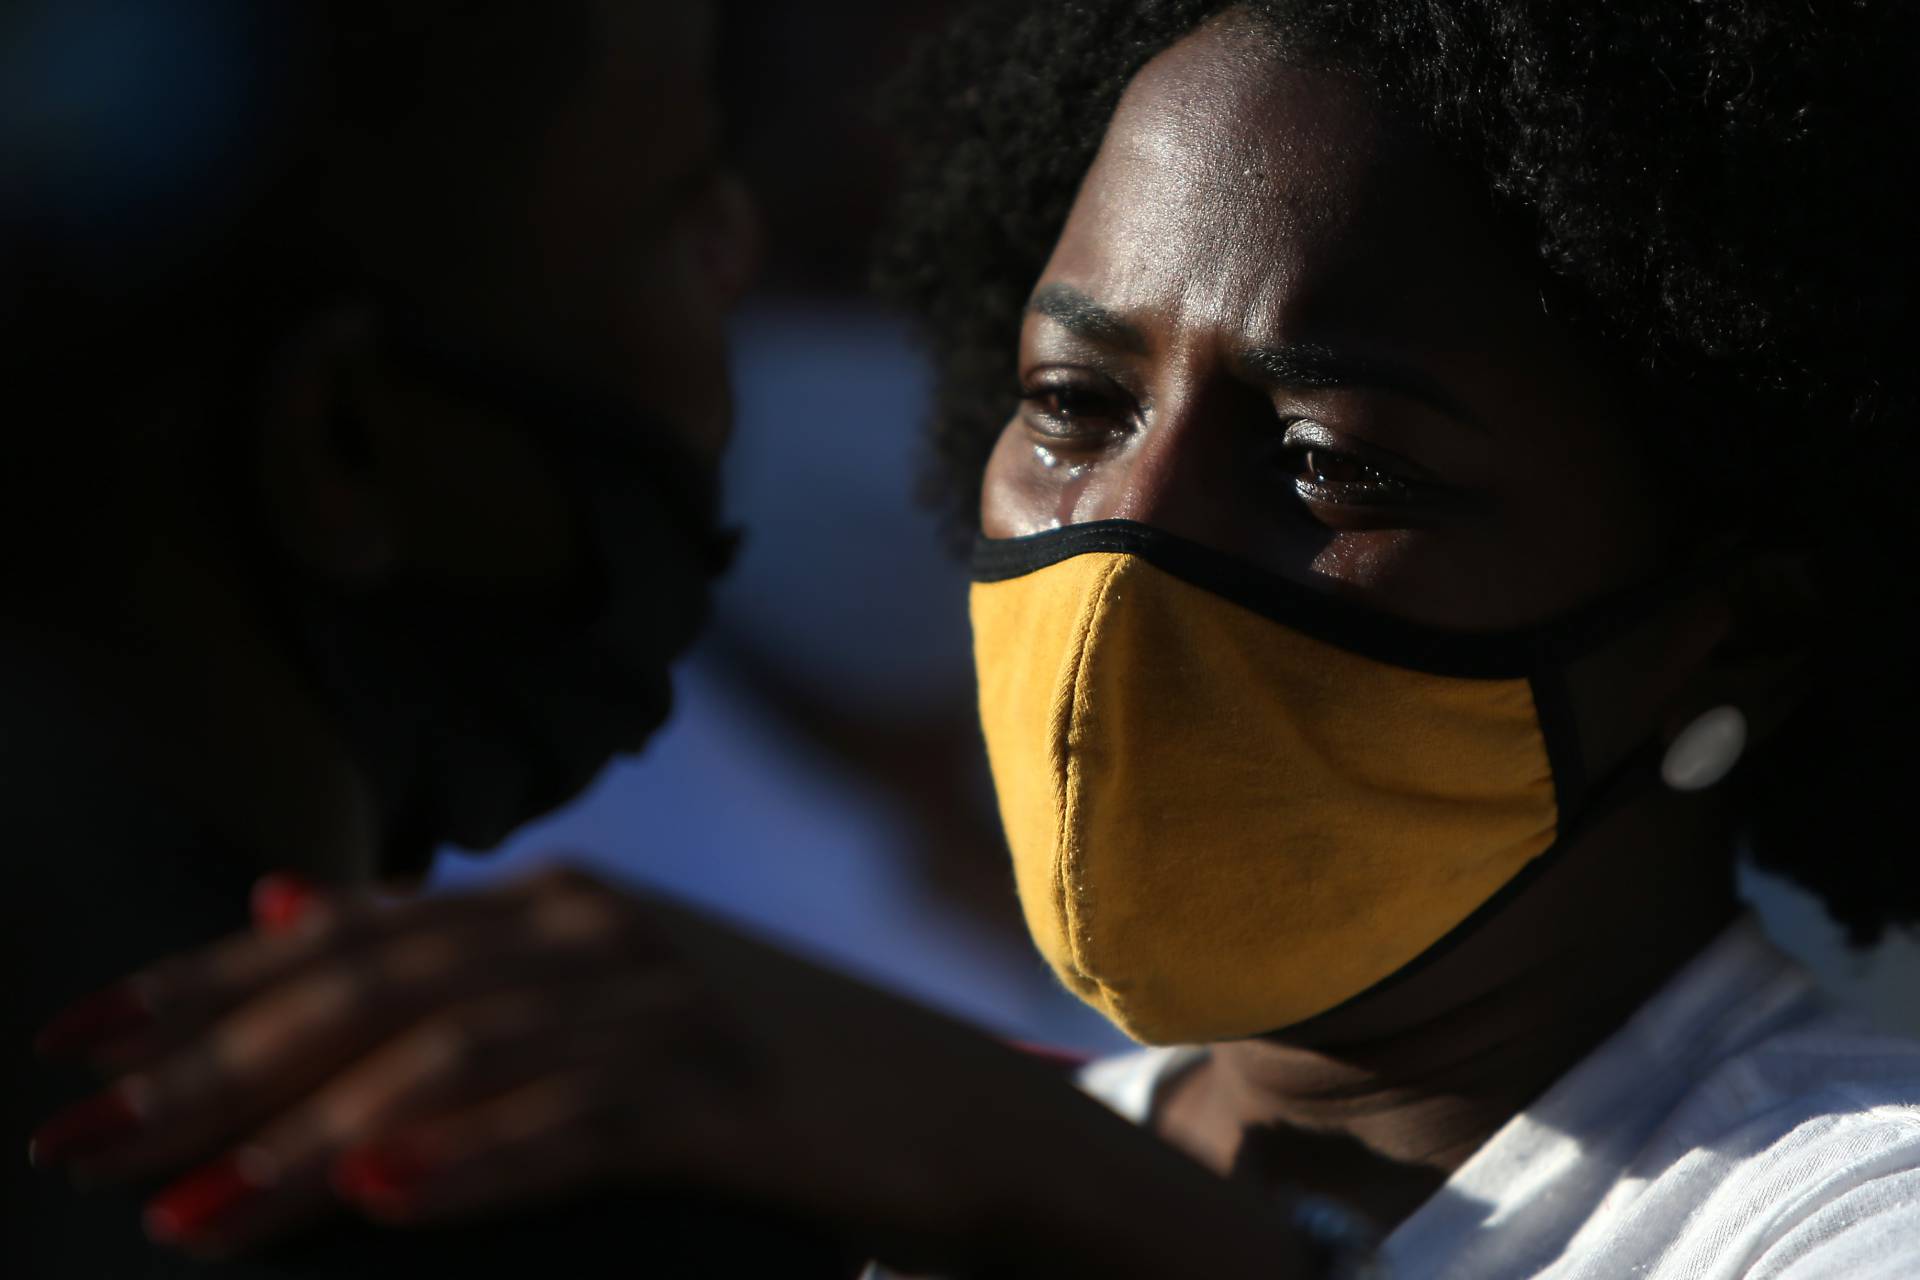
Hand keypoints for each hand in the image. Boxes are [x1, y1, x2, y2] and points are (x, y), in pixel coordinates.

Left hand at [30, 865, 1322, 1275]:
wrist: (955, 1113)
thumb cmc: (762, 1062)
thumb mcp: (601, 985)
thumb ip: (445, 946)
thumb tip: (281, 906)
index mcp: (558, 901)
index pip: (348, 933)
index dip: (200, 986)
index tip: (72, 1040)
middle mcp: (599, 930)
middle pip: (376, 992)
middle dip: (215, 1068)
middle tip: (80, 1142)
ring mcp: (668, 1008)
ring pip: (458, 1060)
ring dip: (311, 1139)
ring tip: (189, 1218)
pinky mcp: (730, 1099)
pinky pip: (584, 1127)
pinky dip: (479, 1160)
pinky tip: (385, 1201)